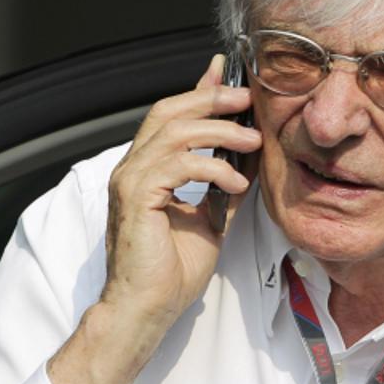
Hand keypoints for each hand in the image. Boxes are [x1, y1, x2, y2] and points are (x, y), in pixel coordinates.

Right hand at [49, 54, 260, 383]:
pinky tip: (235, 181)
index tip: (231, 73)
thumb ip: (223, 186)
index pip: (170, 116)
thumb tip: (246, 159)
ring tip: (253, 140)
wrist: (146, 310)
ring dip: (219, 131)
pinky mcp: (135, 197)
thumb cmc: (171, 272)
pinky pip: (177, 165)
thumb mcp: (210, 219)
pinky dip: (212, 167)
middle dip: (211, 98)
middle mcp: (132, 168)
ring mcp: (129, 181)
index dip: (199, 90)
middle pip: (168, 111)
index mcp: (146, 170)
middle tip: (248, 98)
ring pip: (175, 132)